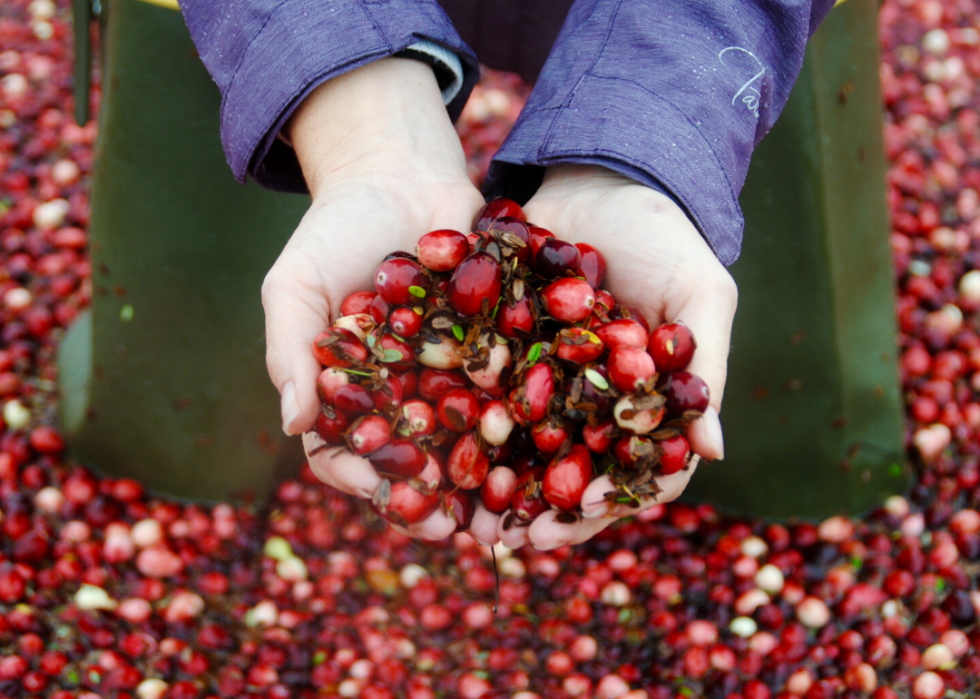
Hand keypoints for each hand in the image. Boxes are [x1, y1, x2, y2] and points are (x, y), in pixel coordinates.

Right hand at [263, 58, 484, 539]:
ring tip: (506, 512)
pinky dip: (525, 423)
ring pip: (467, 440)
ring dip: (484, 479)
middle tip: (455, 528)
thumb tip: (294, 424)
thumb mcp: (295, 284)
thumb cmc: (335, 228)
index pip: (345, 451)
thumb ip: (291, 351)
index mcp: (347, 392)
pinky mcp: (495, 350)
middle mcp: (400, 394)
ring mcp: (449, 376)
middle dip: (432, 498)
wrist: (401, 173)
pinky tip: (547, 447)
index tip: (384, 494)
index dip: (362, 478)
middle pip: (413, 461)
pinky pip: (510, 393)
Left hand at [494, 164, 736, 549]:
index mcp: (644, 402)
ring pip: (524, 448)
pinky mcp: (505, 352)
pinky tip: (442, 446)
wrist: (602, 176)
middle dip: (546, 509)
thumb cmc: (665, 236)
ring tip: (470, 515)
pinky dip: (466, 426)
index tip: (581, 511)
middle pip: (573, 472)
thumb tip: (714, 451)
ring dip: (499, 484)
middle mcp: (594, 402)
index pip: (636, 468)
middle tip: (515, 537)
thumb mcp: (700, 294)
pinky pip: (485, 397)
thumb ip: (706, 369)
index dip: (614, 497)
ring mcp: (548, 381)